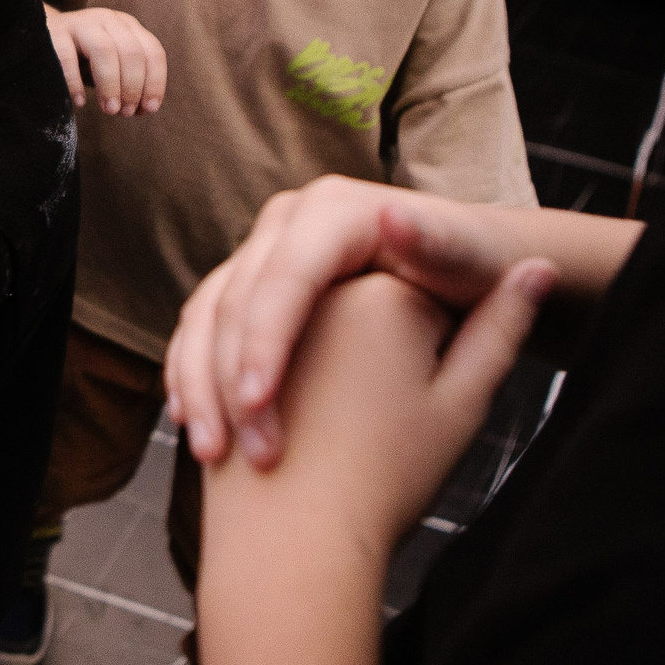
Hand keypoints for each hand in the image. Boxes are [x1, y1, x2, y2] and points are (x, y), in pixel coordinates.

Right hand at [47, 5, 166, 114]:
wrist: (42, 38)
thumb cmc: (83, 59)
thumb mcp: (111, 67)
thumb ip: (128, 85)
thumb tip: (142, 110)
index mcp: (128, 27)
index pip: (152, 52)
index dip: (155, 82)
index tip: (149, 109)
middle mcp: (108, 19)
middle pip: (131, 52)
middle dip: (132, 87)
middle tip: (124, 113)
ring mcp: (81, 23)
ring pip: (103, 50)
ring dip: (111, 84)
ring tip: (110, 110)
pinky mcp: (55, 32)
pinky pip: (67, 57)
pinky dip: (75, 82)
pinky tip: (80, 102)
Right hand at [167, 177, 546, 467]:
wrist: (460, 269)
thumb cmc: (472, 274)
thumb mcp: (465, 263)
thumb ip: (437, 244)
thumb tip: (392, 217)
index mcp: (335, 211)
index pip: (286, 275)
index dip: (266, 340)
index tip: (259, 405)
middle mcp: (289, 220)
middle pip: (235, 297)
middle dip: (227, 375)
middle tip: (238, 450)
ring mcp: (263, 248)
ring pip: (207, 314)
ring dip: (202, 386)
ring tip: (214, 453)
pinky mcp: (247, 279)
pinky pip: (201, 327)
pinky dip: (193, 378)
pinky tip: (194, 427)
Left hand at [200, 267, 548, 564]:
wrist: (290, 544)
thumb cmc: (385, 479)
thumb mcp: (462, 405)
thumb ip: (500, 329)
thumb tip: (541, 268)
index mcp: (385, 289)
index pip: (430, 299)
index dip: (431, 362)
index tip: (416, 407)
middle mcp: (319, 289)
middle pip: (370, 307)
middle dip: (380, 363)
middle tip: (377, 428)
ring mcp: (268, 312)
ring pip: (320, 330)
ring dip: (336, 378)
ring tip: (341, 439)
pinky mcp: (225, 343)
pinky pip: (271, 350)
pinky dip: (288, 385)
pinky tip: (301, 430)